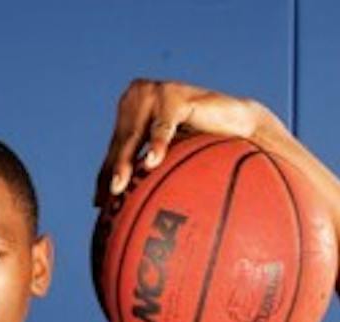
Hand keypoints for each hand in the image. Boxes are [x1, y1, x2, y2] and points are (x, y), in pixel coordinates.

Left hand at [95, 79, 273, 203]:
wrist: (239, 123)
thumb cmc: (204, 142)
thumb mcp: (171, 157)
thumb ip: (146, 172)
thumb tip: (120, 209)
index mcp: (132, 111)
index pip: (115, 149)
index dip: (105, 175)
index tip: (100, 204)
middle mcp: (138, 97)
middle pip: (121, 143)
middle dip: (112, 172)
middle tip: (108, 200)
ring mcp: (155, 93)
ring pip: (134, 135)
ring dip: (125, 162)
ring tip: (119, 186)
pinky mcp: (175, 94)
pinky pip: (163, 125)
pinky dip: (157, 144)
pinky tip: (152, 162)